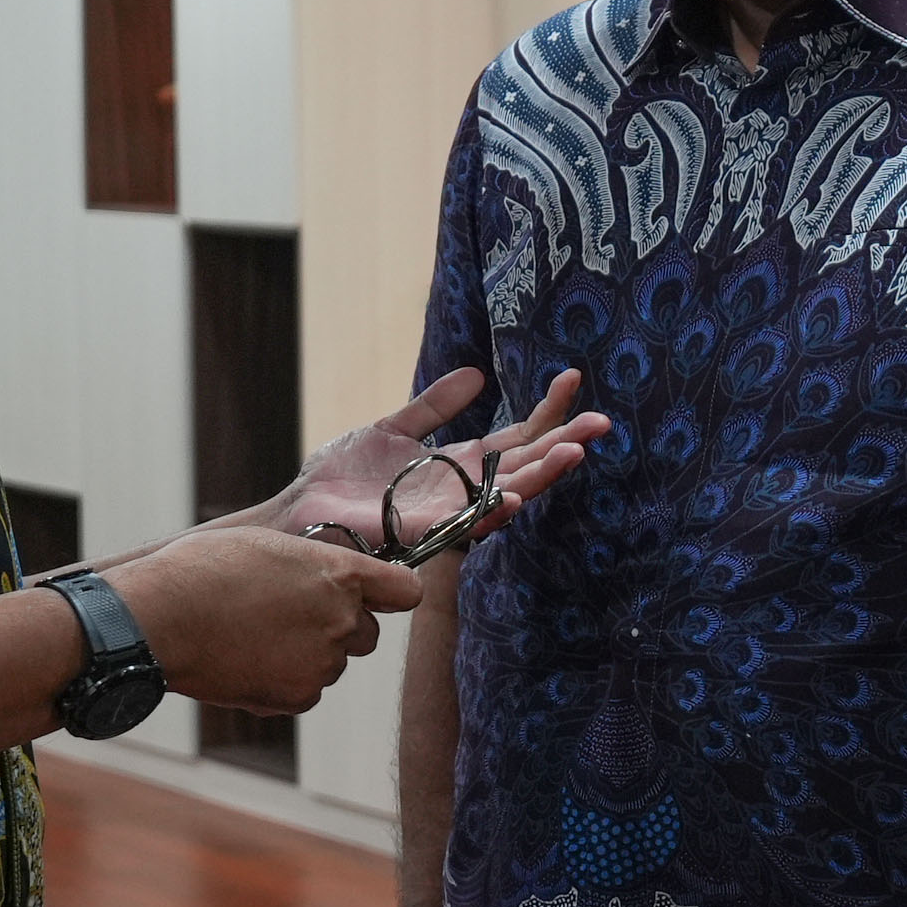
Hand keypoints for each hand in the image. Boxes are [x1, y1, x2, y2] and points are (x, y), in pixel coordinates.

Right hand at [102, 530, 422, 716]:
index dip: (390, 594)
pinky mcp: (297, 696)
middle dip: (337, 628)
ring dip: (306, 655)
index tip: (376, 597)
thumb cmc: (201, 570)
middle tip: (287, 616)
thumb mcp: (266, 546)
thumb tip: (328, 581)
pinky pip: (305, 691)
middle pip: (365, 634)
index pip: (405, 591)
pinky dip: (283, 682)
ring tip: (252, 635)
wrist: (158, 618)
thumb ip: (312, 566)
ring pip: (331, 663)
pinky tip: (245, 661)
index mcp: (340, 574)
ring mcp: (322, 662)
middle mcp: (342, 619)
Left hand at [253, 367, 609, 558]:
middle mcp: (466, 489)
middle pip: (528, 464)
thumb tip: (477, 375)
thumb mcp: (394, 427)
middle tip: (602, 422)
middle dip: (566, 443)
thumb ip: (434, 406)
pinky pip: (469, 523)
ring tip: (576, 452)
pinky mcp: (426, 531)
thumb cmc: (342, 475)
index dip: (548, 410)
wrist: (303, 509)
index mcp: (462, 463)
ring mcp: (450, 511)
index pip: (519, 436)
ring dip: (544, 475)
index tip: (572, 378)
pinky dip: (495, 510)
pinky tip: (518, 495)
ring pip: (510, 494)